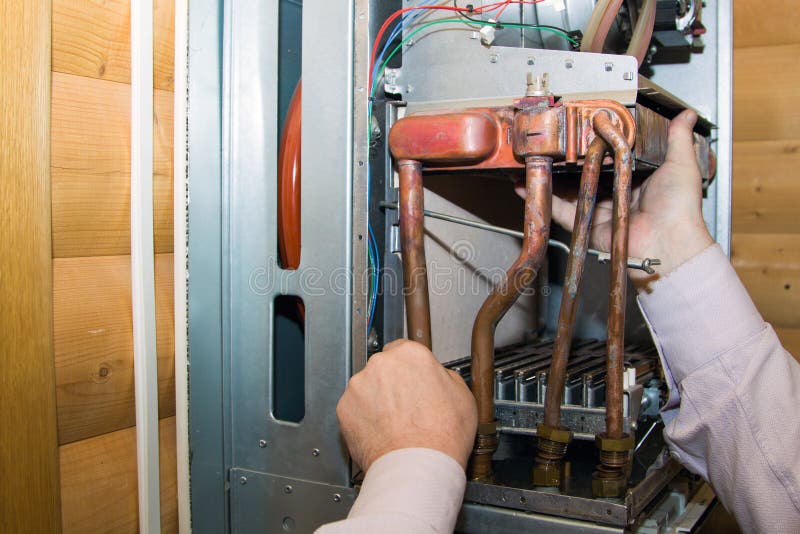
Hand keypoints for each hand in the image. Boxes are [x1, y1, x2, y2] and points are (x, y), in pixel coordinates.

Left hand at [336, 340, 477, 470]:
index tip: (412, 381)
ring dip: (376, 400)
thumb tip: (439, 377)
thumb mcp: (463, 396)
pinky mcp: (344, 408)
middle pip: (384, 368)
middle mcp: (381, 364)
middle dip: (392, 384)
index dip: (409, 369)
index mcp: (411, 354)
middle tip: (407, 408)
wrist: (418, 467)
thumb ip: (445, 377)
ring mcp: (359, 385)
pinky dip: (363, 418)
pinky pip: (354, 408)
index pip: (404, 349)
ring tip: (395, 424)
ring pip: (367, 388)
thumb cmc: (443, 436)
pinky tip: (381, 432)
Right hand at [519, 110, 713, 289]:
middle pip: (588, 172)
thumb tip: (687, 114)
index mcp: (637, 179)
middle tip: (555, 140)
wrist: (669, 242)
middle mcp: (616, 194)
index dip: (598, 143)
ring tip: (536, 159)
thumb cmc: (679, 206)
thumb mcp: (681, 163)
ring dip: (552, 177)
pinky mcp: (588, 225)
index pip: (612, 156)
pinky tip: (527, 186)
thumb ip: (678, 137)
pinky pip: (561, 212)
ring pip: (571, 190)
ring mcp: (600, 210)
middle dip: (571, 159)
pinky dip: (544, 200)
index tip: (583, 126)